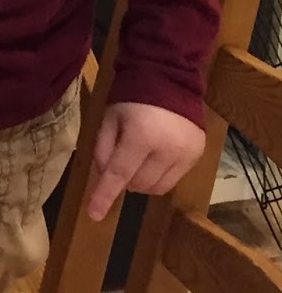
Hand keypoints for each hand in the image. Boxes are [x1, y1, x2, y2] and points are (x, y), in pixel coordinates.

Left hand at [87, 101, 205, 220]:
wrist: (169, 78)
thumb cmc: (132, 96)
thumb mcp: (110, 117)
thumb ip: (103, 148)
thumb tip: (104, 178)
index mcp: (140, 135)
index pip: (119, 174)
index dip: (105, 195)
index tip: (94, 215)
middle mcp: (167, 149)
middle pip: (138, 184)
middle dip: (125, 178)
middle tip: (122, 156)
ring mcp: (185, 154)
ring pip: (157, 188)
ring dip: (143, 181)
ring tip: (140, 156)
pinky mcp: (197, 156)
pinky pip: (173, 180)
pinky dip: (159, 175)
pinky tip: (156, 155)